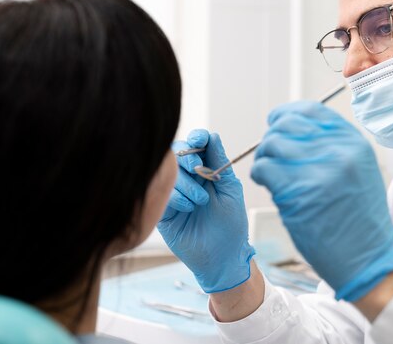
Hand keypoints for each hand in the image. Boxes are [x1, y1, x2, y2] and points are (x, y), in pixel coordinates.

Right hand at [157, 129, 254, 292]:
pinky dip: (176, 198)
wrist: (222, 257)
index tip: (200, 140)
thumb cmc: (230, 224)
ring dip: (186, 183)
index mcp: (206, 170)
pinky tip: (188, 210)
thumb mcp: (230, 190)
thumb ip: (220, 163)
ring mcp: (174, 194)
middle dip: (187, 157)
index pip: (196, 144)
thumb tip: (213, 136)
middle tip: (199, 171)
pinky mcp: (163, 210)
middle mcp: (188, 179)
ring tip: (201, 202)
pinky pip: (161, 194)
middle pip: (177, 153)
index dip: (196, 137)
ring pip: (168, 172)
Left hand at [251, 101, 392, 301]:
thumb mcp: (359, 169)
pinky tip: (267, 185)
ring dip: (264, 158)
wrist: (368, 256)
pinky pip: (264, 168)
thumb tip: (293, 128)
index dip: (287, 114)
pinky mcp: (298, 193)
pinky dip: (259, 174)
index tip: (276, 124)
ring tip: (270, 174)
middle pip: (287, 125)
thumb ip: (332, 146)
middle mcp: (338, 151)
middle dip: (272, 138)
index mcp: (353, 142)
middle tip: (271, 156)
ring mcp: (318, 171)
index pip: (311, 110)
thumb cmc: (359, 217)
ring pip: (272, 145)